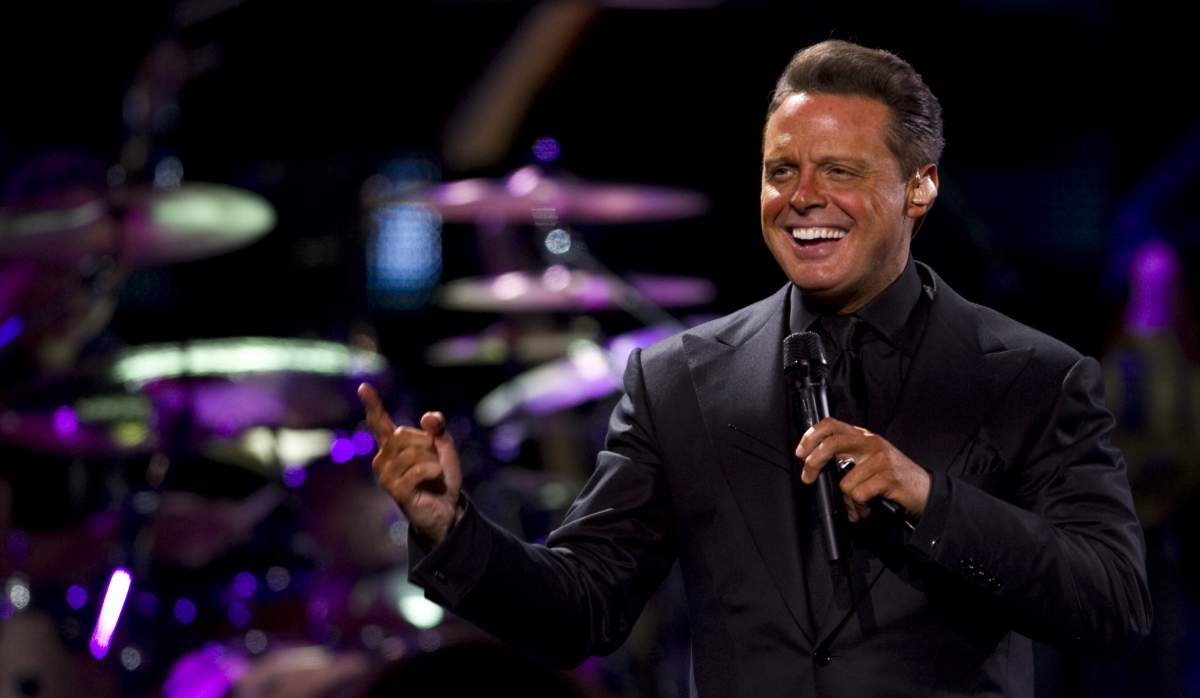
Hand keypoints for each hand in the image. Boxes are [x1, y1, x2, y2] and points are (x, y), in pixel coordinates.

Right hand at [358, 383, 462, 545]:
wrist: (448, 509)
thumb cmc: (442, 478)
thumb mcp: (445, 448)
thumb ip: (438, 429)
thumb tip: (428, 416)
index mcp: (393, 446)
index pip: (380, 422)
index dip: (373, 404)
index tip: (363, 386)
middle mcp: (384, 459)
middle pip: (402, 434)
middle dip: (426, 444)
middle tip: (433, 462)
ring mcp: (386, 476)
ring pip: (412, 452)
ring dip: (432, 460)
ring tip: (433, 474)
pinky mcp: (395, 490)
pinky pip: (418, 469)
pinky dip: (433, 471)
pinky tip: (435, 478)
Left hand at [795, 417, 929, 522]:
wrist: (925, 491)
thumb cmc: (894, 478)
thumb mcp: (870, 459)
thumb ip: (847, 456)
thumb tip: (816, 465)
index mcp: (863, 436)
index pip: (831, 424)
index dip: (811, 436)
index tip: (801, 453)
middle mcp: (871, 442)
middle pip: (831, 444)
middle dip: (813, 463)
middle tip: (808, 478)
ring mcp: (880, 458)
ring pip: (844, 482)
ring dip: (847, 500)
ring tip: (858, 504)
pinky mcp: (888, 476)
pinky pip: (858, 494)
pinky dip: (859, 506)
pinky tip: (868, 507)